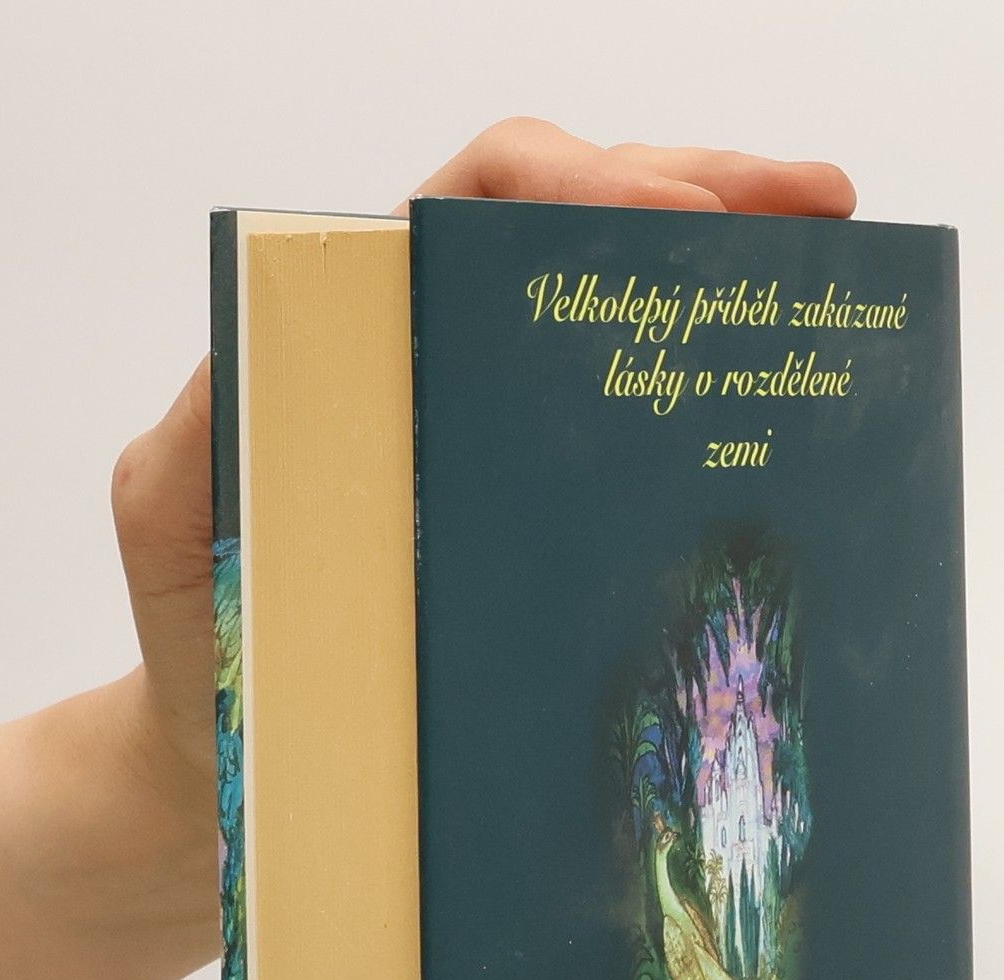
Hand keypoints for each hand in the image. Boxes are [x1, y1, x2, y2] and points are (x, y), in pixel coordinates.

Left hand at [105, 117, 856, 820]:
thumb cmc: (199, 648)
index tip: (673, 220)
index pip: (474, 205)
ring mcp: (495, 440)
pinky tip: (779, 396)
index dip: (580, 188)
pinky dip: (705, 402)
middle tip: (816, 211)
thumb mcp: (174, 520)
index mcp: (361, 334)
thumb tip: (280, 353)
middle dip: (701, 197)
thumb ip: (199, 425)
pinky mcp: (535, 524)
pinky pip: (625, 439)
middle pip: (574, 230)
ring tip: (829, 258)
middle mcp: (439, 362)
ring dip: (728, 268)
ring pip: (615, 313)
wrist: (231, 768)